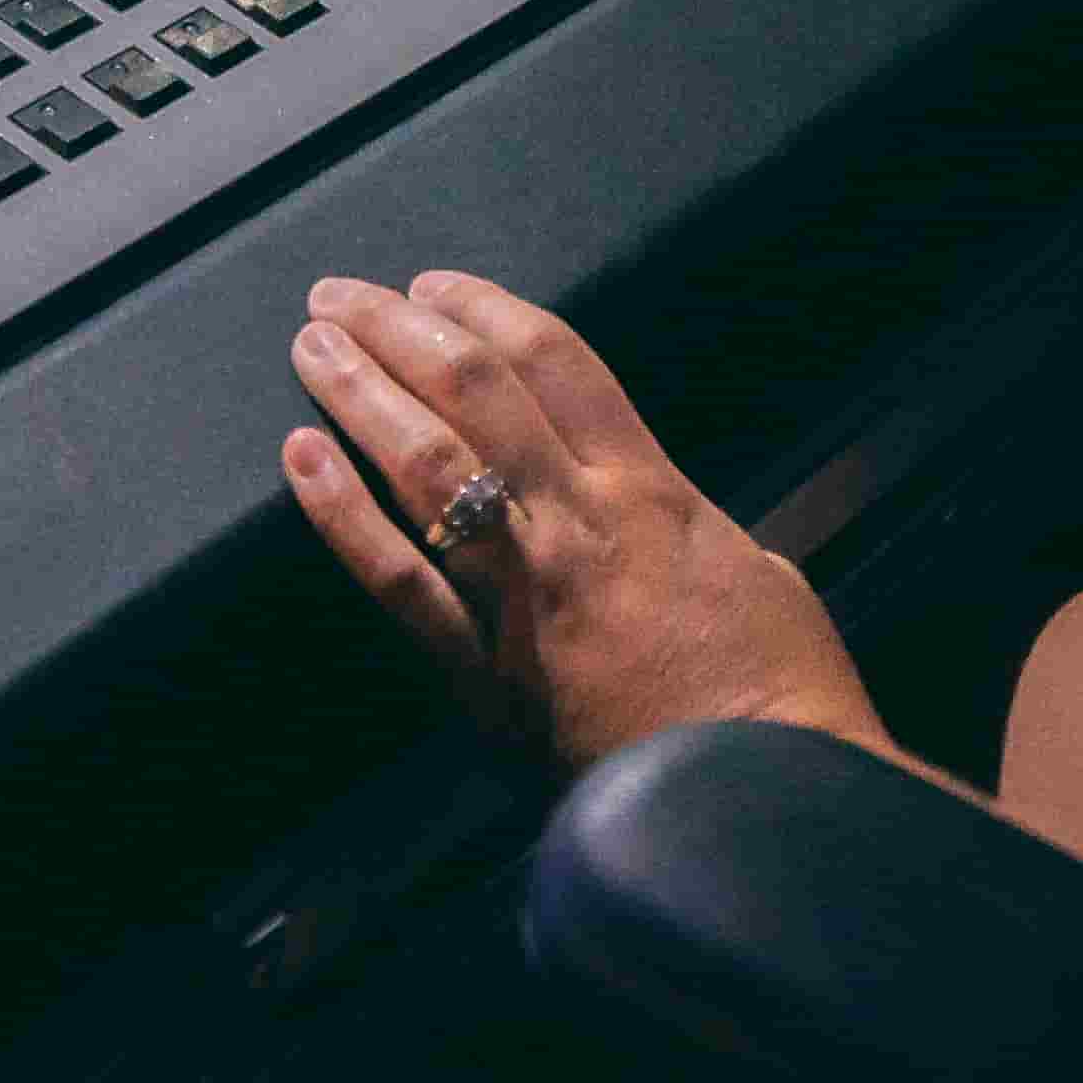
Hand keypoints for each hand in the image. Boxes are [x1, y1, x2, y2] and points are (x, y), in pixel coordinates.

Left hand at [283, 270, 882, 774]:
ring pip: (425, 463)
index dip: (488, 310)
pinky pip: (397, 580)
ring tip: (311, 346)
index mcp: (650, 490)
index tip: (437, 287)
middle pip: (475, 390)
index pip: (557, 361)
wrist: (759, 795)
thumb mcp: (759, 571)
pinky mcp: (484, 673)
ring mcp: (522, 594)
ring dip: (360, 393)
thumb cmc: (780, 694)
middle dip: (399, 330)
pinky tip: (302, 461)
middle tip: (341, 294)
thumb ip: (692, 530)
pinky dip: (341, 514)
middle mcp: (578, 521)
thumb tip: (672, 518)